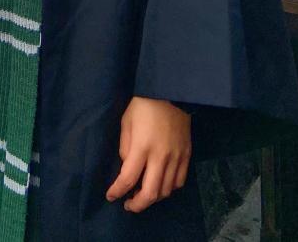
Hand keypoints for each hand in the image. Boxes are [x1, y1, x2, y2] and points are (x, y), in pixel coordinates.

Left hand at [105, 97, 190, 212]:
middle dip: (137, 205)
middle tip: (128, 205)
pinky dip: (169, 188)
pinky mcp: (187, 155)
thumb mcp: (126, 121)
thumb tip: (127, 167)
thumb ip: (125, 147)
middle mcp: (160, 157)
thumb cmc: (143, 105)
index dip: (117, 191)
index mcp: (142, 147)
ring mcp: (176, 158)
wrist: (172, 92)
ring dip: (153, 197)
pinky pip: (179, 181)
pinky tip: (161, 184)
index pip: (128, 178)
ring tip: (143, 194)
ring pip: (166, 191)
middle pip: (150, 193)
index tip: (111, 196)